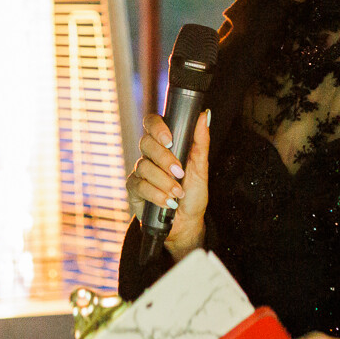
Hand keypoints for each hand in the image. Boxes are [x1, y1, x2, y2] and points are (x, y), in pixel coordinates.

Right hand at [126, 109, 210, 260]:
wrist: (187, 223)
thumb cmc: (193, 194)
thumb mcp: (201, 168)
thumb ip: (201, 142)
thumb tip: (205, 115)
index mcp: (165, 145)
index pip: (152, 123)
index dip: (157, 127)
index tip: (169, 140)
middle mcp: (150, 155)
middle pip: (146, 143)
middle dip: (164, 159)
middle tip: (179, 173)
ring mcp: (140, 171)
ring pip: (144, 166)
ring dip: (164, 181)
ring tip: (178, 194)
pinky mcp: (134, 188)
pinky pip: (139, 185)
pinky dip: (156, 194)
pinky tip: (167, 202)